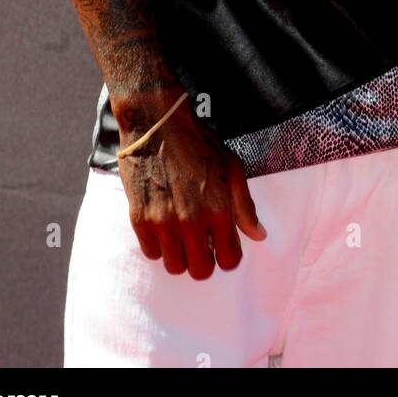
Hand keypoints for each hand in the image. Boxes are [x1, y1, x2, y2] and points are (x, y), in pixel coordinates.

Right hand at [112, 86, 266, 279]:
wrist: (157, 124)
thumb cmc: (197, 144)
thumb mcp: (232, 168)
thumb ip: (245, 206)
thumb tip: (258, 235)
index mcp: (219, 209)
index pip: (229, 260)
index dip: (228, 255)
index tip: (222, 245)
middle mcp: (191, 220)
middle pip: (200, 271)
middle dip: (204, 260)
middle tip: (200, 242)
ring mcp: (163, 222)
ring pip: (174, 266)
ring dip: (180, 254)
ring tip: (181, 233)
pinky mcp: (139, 219)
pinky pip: (151, 253)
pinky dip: (158, 245)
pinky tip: (163, 225)